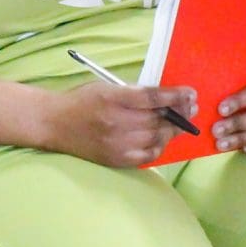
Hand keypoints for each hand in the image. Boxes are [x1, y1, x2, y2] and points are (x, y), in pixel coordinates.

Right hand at [45, 81, 197, 171]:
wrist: (55, 124)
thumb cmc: (82, 101)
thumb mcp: (106, 87)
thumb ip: (134, 92)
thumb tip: (167, 98)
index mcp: (112, 98)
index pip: (152, 97)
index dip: (175, 95)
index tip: (190, 94)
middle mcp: (116, 122)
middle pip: (158, 119)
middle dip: (179, 113)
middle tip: (191, 109)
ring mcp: (117, 143)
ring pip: (157, 137)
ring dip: (172, 130)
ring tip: (180, 124)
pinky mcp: (116, 159)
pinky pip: (148, 155)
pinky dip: (159, 146)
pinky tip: (162, 139)